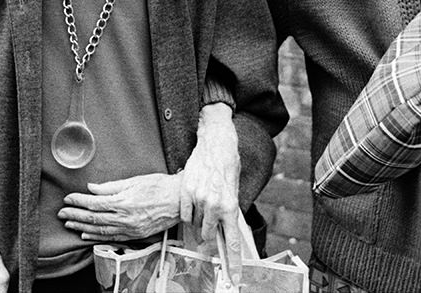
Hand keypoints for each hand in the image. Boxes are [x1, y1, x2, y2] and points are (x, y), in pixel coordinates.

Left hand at [58, 172, 180, 240]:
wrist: (178, 200)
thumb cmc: (158, 186)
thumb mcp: (134, 181)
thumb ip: (111, 186)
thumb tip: (92, 188)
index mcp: (123, 201)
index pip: (94, 203)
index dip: (78, 201)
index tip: (67, 198)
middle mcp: (124, 217)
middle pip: (93, 218)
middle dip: (75, 215)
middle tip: (61, 213)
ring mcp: (129, 228)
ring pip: (100, 230)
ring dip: (82, 227)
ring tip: (69, 224)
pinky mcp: (134, 234)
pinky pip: (111, 238)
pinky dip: (96, 237)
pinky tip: (86, 235)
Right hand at [180, 103, 241, 285]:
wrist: (215, 142)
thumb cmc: (228, 164)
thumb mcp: (235, 190)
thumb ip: (230, 212)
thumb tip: (225, 231)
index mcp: (230, 206)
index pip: (231, 242)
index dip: (234, 263)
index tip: (235, 278)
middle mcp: (214, 205)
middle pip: (207, 235)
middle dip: (209, 231)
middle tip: (211, 218)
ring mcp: (198, 198)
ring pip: (195, 224)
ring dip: (199, 219)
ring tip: (205, 199)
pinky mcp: (185, 192)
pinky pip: (185, 214)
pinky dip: (189, 211)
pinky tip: (195, 198)